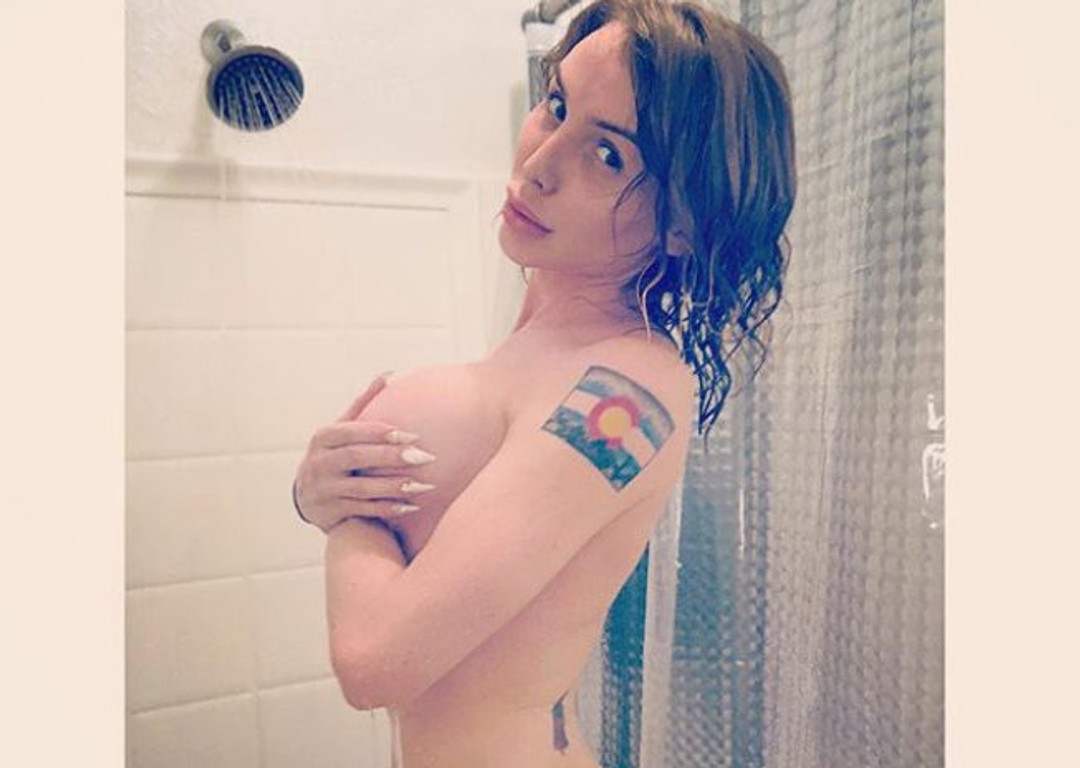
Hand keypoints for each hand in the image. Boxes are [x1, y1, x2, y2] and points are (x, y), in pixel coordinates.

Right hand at [293, 374, 436, 532]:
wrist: (306, 497)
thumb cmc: (333, 455)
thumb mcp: (340, 429)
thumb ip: (363, 405)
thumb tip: (389, 374)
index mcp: (323, 438)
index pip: (352, 432)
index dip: (380, 433)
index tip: (413, 434)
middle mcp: (319, 463)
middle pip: (357, 458)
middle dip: (391, 457)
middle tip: (425, 457)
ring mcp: (323, 490)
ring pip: (362, 488)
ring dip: (394, 487)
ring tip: (425, 485)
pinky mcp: (330, 513)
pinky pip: (363, 511)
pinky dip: (388, 509)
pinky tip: (413, 506)